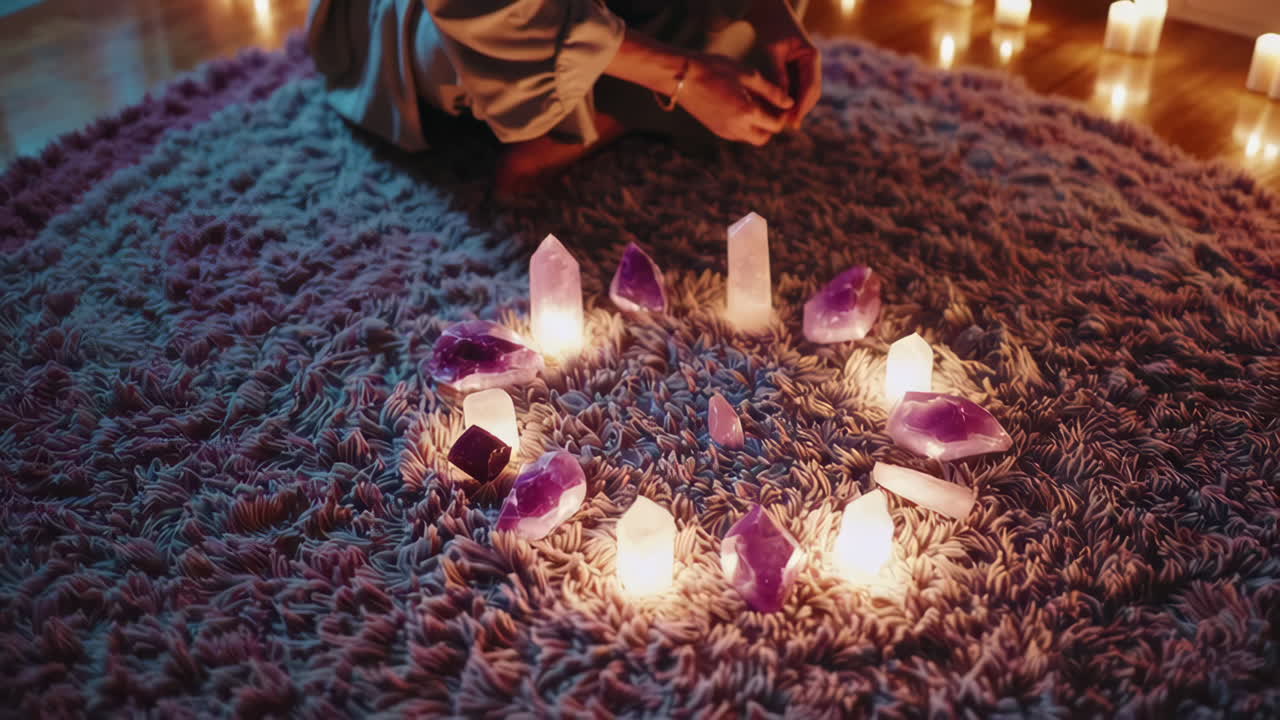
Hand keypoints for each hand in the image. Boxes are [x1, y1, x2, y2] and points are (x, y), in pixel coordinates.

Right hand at [678, 53, 793, 145]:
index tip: (781, 101)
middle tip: (770, 105)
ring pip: (750, 138)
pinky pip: (737, 134)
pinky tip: (740, 105)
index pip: (776, 125)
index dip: (783, 115)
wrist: (681, 76)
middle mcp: (736, 128)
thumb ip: (772, 91)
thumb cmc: (715, 68)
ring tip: (754, 102)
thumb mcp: (748, 75)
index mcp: (747, 113)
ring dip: (757, 126)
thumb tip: (789, 103)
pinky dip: (744, 125)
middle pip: (764, 138)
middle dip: (770, 125)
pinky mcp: (715, 130)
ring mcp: (724, 131)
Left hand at [756, 12, 821, 127]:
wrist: (766, 10)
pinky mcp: (793, 71)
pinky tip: (773, 111)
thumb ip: (777, 75)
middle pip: (809, 95)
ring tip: (779, 123)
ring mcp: (803, 68)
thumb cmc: (768, 26)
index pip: (811, 87)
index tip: (791, 122)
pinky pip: (791, 90)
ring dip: (791, 108)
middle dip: (798, 111)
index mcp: (812, 57)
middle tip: (785, 127)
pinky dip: (784, 100)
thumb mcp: (771, 50)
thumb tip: (780, 102)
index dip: (802, 107)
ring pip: (801, 94)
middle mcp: (811, 64)